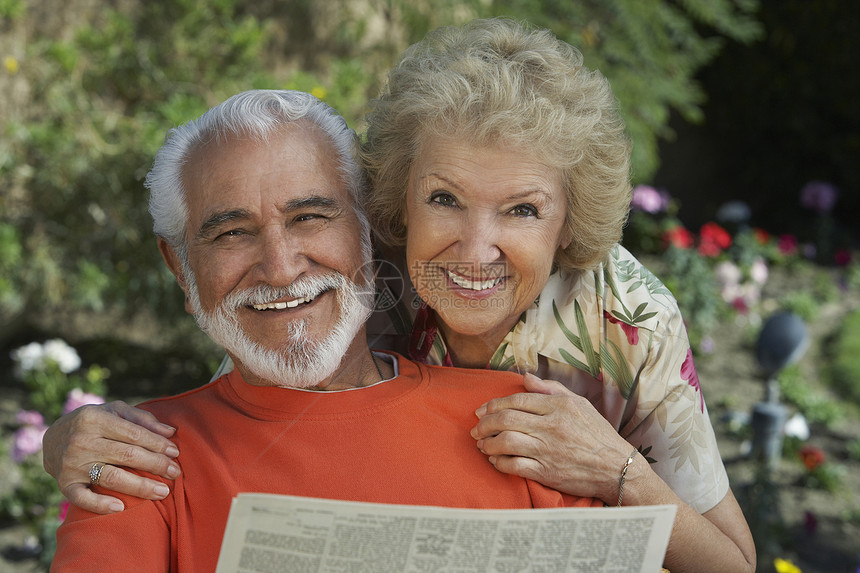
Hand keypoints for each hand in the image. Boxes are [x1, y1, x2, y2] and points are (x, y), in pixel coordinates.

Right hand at [42, 401, 181, 513]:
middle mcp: (82, 441)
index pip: (134, 434)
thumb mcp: (114, 411)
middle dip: (155, 465)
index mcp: (94, 419)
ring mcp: (72, 464)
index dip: (157, 444)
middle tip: (175, 472)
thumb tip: (170, 432)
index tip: (175, 452)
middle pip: (127, 456)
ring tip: (163, 492)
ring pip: (112, 477)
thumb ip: (142, 419)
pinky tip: (121, 508)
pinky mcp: (65, 484)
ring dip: (140, 486)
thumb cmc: (93, 423)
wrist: (52, 438)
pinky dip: (100, 504)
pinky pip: (83, 498)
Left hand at [471, 373, 632, 503]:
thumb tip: (525, 377)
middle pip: (507, 419)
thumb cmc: (598, 434)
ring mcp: (548, 450)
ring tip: (481, 444)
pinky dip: (500, 462)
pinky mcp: (547, 472)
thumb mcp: (580, 404)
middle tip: (475, 428)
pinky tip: (495, 460)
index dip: (493, 404)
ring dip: (488, 443)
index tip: (481, 411)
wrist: (617, 468)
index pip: (517, 400)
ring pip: (506, 441)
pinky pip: (515, 466)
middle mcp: (552, 426)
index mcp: (559, 406)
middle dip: (485, 423)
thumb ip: (550, 389)